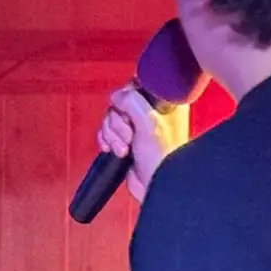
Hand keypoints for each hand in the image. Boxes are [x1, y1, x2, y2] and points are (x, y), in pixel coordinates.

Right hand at [98, 83, 185, 201]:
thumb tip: (116, 95)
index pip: (136, 85)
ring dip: (113, 134)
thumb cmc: (161, 157)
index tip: (129, 112)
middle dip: (118, 122)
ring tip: (124, 149)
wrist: (156, 186)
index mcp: (164, 103)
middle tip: (130, 136)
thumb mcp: (147, 121)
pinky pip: (107, 132)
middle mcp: (151, 112)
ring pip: (111, 118)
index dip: (127, 98)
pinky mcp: (126, 141)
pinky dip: (107, 140)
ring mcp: (137, 127)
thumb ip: (130, 100)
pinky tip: (115, 151)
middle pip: (119, 102)